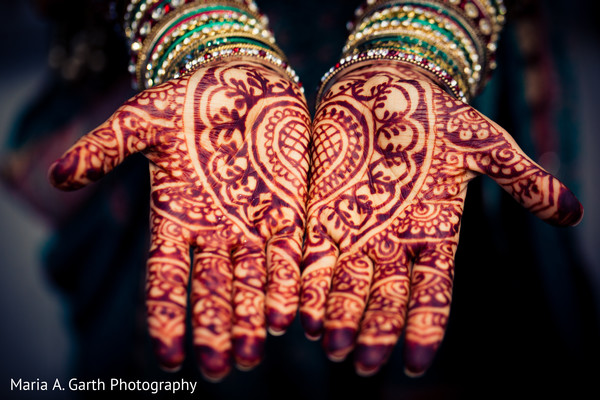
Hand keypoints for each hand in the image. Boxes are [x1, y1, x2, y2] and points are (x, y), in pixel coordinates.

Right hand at [48, 59, 309, 380]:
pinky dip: (288, 284)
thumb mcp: (144, 118)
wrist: (244, 82)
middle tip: (220, 369)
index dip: (167, 315)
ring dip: (253, 318)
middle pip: (212, 290)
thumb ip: (105, 147)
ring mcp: (252, 224)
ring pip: (252, 281)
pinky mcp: (287, 211)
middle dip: (216, 329)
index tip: (168, 356)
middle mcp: (213, 231)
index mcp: (175, 217)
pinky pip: (288, 255)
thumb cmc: (190, 100)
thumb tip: (56, 177)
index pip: (166, 278)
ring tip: (253, 354)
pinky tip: (289, 314)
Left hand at [299, 61, 582, 376]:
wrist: (385, 87)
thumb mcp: (482, 145)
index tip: (414, 364)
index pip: (433, 293)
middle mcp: (394, 243)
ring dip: (337, 316)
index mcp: (435, 235)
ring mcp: (357, 231)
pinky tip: (299, 310)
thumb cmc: (437, 115)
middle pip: (385, 298)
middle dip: (374, 331)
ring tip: (329, 347)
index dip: (425, 327)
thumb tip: (575, 213)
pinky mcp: (323, 214)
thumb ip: (521, 179)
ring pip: (346, 285)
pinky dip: (307, 283)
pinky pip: (313, 256)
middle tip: (361, 366)